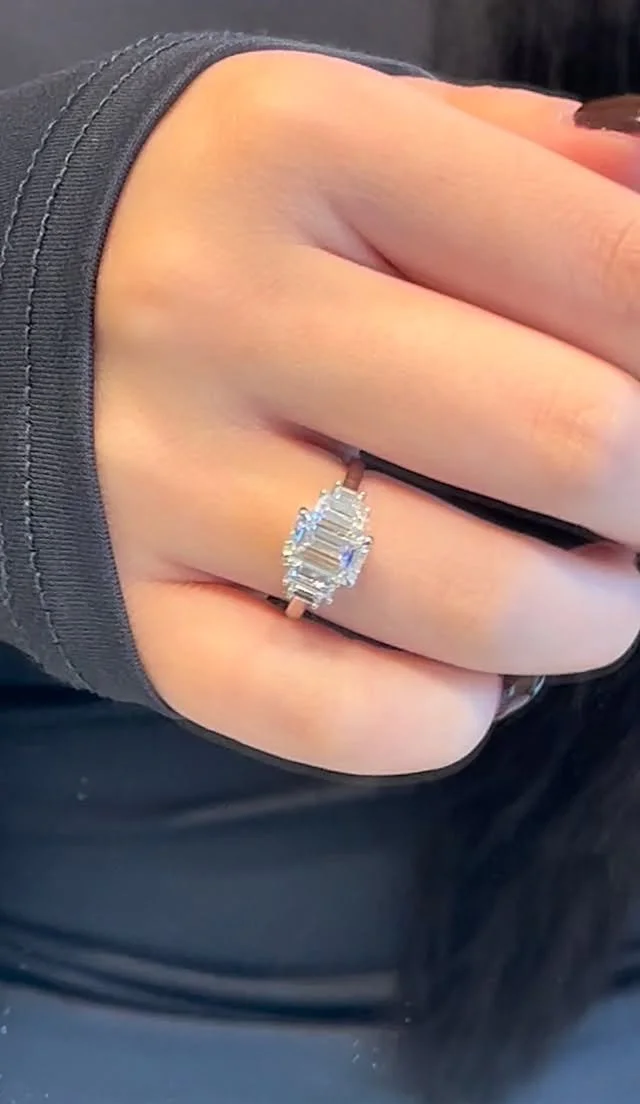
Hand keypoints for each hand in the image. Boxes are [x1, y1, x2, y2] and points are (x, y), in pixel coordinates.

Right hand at [95, 50, 639, 774]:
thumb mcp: (366, 134)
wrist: (15, 307)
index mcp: (295, 145)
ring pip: (475, 605)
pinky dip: (447, 716)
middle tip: (631, 498)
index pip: (612, 265)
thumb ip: (538, 161)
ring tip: (582, 593)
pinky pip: (342, 716)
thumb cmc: (237, 226)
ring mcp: (163, 476)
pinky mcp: (139, 612)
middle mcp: (213, 307)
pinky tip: (457, 673)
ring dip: (587, 620)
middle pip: (567, 440)